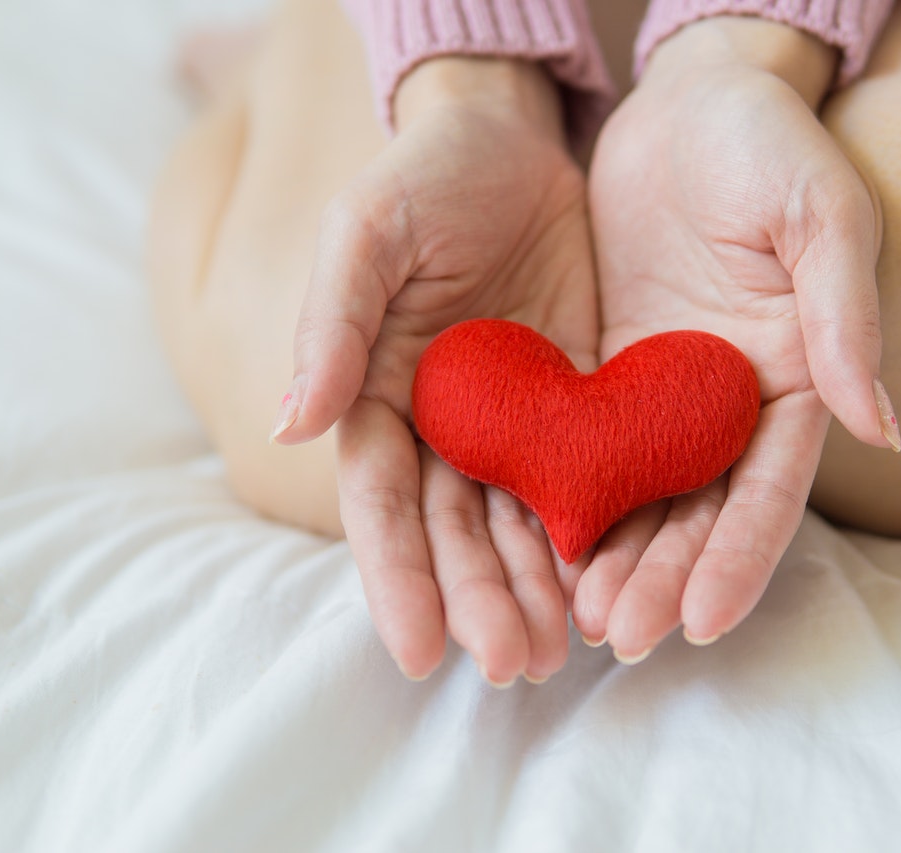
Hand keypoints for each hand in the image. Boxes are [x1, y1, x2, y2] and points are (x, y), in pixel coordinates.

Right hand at [272, 58, 598, 684]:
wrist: (511, 142)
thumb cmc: (423, 180)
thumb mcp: (366, 234)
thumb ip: (333, 324)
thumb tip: (291, 424)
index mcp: (378, 397)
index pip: (382, 505)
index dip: (397, 579)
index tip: (422, 652)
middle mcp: (441, 427)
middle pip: (455, 532)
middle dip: (479, 600)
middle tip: (513, 665)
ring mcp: (511, 422)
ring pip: (518, 524)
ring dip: (535, 589)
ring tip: (561, 652)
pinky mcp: (576, 405)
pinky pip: (584, 479)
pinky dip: (592, 533)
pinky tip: (609, 581)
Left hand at [576, 18, 898, 660]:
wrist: (690, 101)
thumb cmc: (770, 143)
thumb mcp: (820, 215)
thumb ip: (846, 317)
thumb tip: (883, 428)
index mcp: (795, 380)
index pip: (771, 489)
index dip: (740, 557)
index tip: (703, 622)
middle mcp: (732, 404)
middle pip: (701, 512)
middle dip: (664, 577)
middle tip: (620, 637)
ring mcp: (669, 395)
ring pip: (643, 496)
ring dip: (615, 559)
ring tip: (578, 619)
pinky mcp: (612, 374)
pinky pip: (589, 447)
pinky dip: (571, 498)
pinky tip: (541, 547)